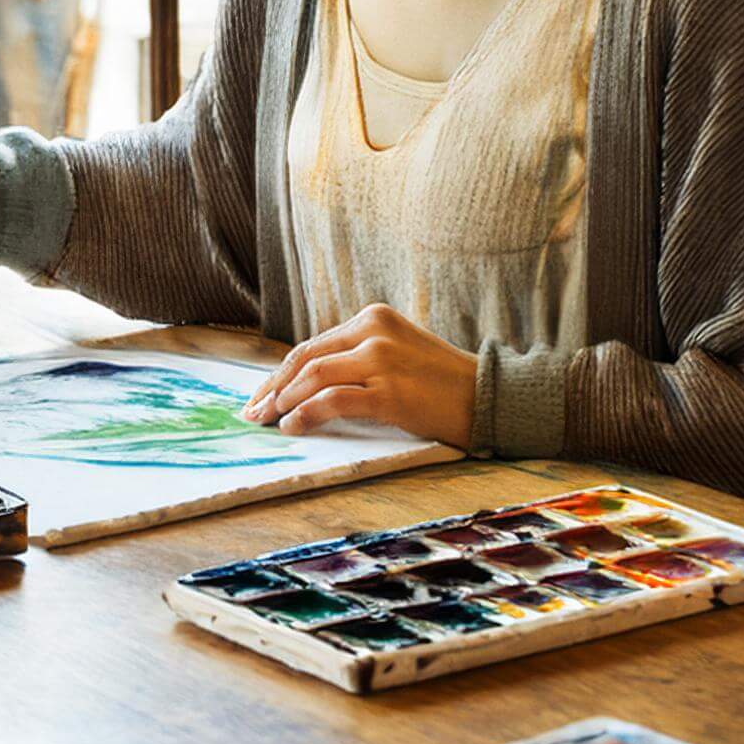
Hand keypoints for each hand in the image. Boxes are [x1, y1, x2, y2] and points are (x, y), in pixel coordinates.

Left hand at [241, 304, 476, 448]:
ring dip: (284, 400)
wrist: (488, 396)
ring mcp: (381, 360)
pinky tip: (293, 426)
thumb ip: (358, 355)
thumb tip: (307, 382)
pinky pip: (333, 400)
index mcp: (373, 317)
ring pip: (314, 376)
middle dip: (274, 387)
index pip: (314, 344)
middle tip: (255, 411)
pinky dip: (306, 413)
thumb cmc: (440, 380)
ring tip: (270, 421)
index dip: (282, 372)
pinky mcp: (389, 392)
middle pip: (306, 357)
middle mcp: (373, 332)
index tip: (264, 393)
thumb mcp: (397, 350)